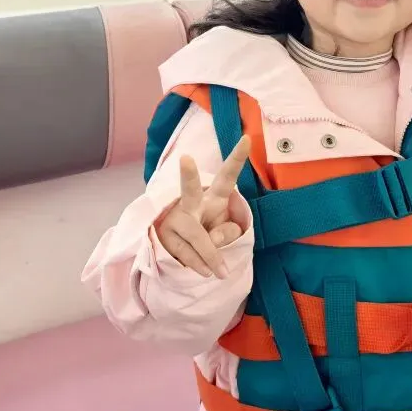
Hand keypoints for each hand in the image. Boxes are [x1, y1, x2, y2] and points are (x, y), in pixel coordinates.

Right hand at [155, 135, 250, 278]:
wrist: (180, 249)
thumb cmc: (210, 233)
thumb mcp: (226, 232)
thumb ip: (226, 234)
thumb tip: (213, 240)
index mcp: (214, 197)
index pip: (227, 177)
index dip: (237, 158)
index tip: (248, 138)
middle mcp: (191, 203)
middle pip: (190, 190)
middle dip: (188, 175)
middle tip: (185, 158)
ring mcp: (174, 219)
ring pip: (194, 235)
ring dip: (209, 255)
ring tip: (220, 272)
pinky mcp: (163, 236)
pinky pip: (184, 253)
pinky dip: (199, 264)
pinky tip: (206, 271)